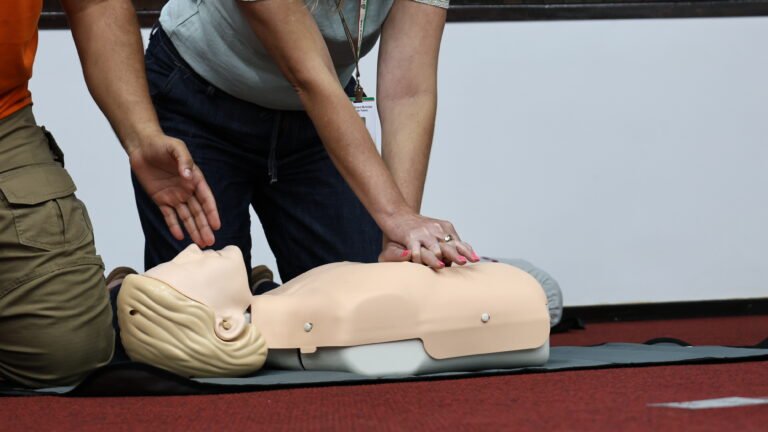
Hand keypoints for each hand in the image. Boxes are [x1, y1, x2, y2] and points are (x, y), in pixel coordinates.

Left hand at [128, 132, 220, 246]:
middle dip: (204, 227)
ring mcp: (174, 196)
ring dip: (193, 229)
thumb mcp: (176, 147)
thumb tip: (189, 176)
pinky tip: (179, 236)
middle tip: (210, 242)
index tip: (216, 225)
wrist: (142, 146)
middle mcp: (187, 190)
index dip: (211, 212)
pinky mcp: (161, 199)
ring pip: (186, 216)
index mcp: (195, 178)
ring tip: (200, 243)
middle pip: (198, 212)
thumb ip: (184, 161)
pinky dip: (174, 226)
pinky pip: (169, 216)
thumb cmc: (162, 144)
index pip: (206, 199)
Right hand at [380, 211, 478, 269]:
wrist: (398, 214)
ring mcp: (423, 234)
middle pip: (449, 245)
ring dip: (437, 258)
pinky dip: (418, 260)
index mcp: (445, 228)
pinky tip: (420, 265)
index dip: (467, 251)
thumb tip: (462, 256)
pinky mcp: (410, 237)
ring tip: (442, 266)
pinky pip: (416, 251)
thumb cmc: (418, 227)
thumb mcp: (437, 230)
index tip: (475, 259)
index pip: (459, 242)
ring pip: (433, 248)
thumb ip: (449, 241)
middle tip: (463, 262)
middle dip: (456, 254)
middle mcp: (436, 230)